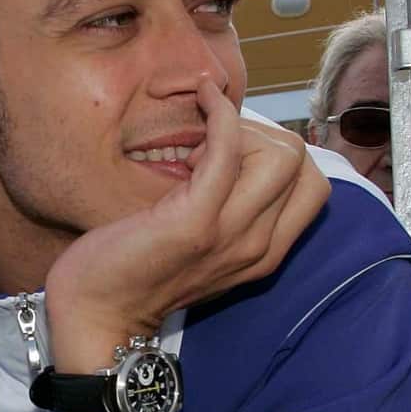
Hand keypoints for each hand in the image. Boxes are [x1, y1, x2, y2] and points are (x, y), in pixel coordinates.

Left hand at [45, 76, 328, 369]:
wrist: (97, 313)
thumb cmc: (137, 270)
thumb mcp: (202, 246)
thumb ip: (230, 213)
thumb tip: (234, 150)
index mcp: (265, 254)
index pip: (313, 186)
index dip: (276, 155)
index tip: (228, 158)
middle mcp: (260, 247)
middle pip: (301, 163)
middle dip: (259, 137)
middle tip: (206, 150)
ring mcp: (232, 235)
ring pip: (281, 154)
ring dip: (239, 132)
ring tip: (193, 150)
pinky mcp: (196, 221)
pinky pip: (230, 149)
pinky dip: (220, 113)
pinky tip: (201, 98)